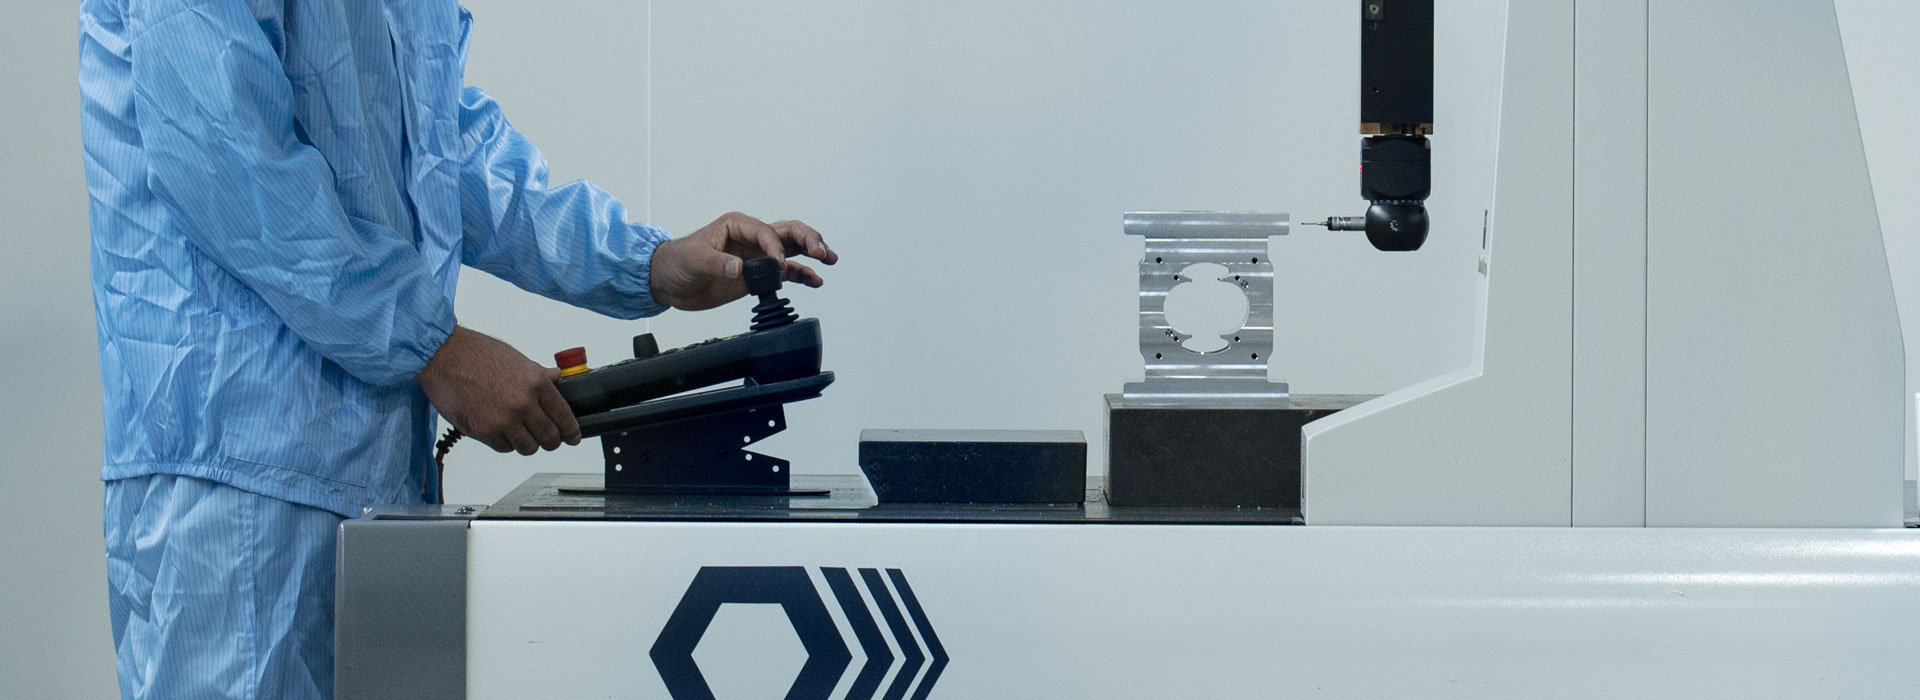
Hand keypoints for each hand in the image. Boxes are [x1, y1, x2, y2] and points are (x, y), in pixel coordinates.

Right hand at [415, 326, 580, 454]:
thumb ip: (538, 374)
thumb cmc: (476, 353)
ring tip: (519, 433)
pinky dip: (503, 442)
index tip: (572, 437)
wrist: (443, 355)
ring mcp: (503, 419)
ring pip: (527, 447)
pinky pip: (503, 447)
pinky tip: (499, 430)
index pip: (564, 417)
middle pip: (549, 438)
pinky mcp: (483, 430)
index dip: (571, 432)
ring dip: (525, 443)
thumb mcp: (516, 359)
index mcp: (536, 383)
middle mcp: (523, 403)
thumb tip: (556, 377)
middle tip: (547, 439)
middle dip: (550, 441)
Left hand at [649, 212, 838, 310]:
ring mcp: (757, 256)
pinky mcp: (758, 274)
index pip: (765, 231)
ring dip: (811, 253)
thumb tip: (739, 268)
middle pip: (788, 232)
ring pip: (792, 249)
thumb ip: (718, 263)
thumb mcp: (694, 260)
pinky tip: (815, 281)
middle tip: (821, 252)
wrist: (668, 282)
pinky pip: (785, 272)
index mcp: (737, 225)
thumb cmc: (677, 262)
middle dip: (808, 239)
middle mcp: (751, 237)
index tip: (778, 265)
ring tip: (829, 260)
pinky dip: (801, 275)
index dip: (775, 247)